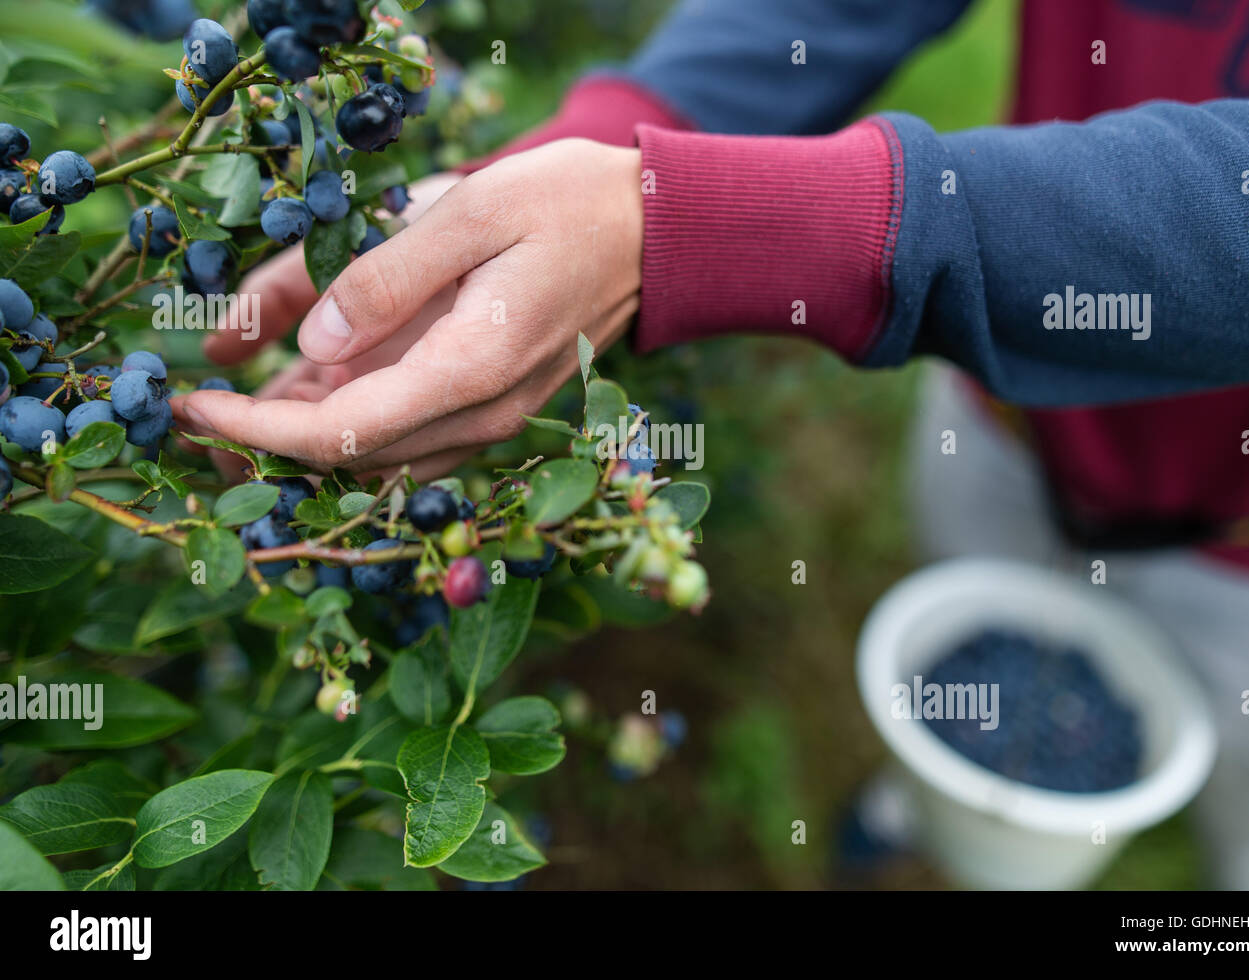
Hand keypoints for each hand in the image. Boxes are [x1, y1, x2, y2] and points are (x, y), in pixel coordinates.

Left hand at [173, 139, 643, 479]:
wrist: (654, 236)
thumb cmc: (566, 206)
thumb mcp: (471, 211)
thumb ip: (388, 275)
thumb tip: (310, 341)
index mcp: (472, 367)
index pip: (342, 432)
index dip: (256, 430)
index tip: (192, 405)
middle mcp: (482, 414)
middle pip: (351, 459)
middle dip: (263, 445)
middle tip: (191, 411)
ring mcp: (492, 419)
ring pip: (376, 455)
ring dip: (301, 439)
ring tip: (233, 398)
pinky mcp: (493, 407)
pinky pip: (407, 436)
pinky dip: (347, 423)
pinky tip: (304, 387)